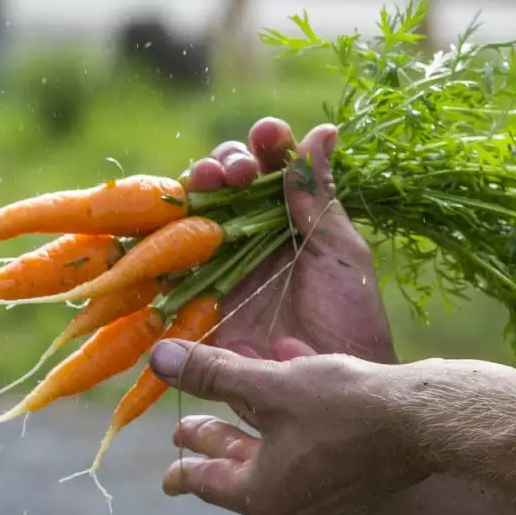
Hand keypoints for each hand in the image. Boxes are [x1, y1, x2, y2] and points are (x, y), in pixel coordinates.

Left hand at [149, 341, 427, 514]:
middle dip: (214, 442)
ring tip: (232, 406)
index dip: (182, 469)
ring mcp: (324, 495)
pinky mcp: (351, 478)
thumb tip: (159, 359)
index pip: (206, 482)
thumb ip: (213, 374)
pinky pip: (305, 450)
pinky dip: (288, 423)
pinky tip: (288, 388)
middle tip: (188, 430)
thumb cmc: (343, 408)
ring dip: (250, 428)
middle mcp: (292, 505)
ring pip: (273, 458)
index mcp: (264, 495)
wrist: (425, 422)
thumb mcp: (268, 386)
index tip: (167, 474)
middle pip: (239, 469)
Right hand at [183, 117, 395, 363]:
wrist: (332, 382)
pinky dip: (166, 238)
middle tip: (238, 169)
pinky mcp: (199, 298)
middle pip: (224, 185)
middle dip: (226, 164)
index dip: (264, 146)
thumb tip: (321, 132)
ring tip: (210, 177)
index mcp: (289, 220)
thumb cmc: (349, 319)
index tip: (269, 134)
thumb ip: (319, 199)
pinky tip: (172, 216)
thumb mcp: (339, 254)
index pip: (268, 169)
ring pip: (195, 214)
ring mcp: (221, 266)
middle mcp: (251, 237)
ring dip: (196, 188)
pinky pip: (174, 264)